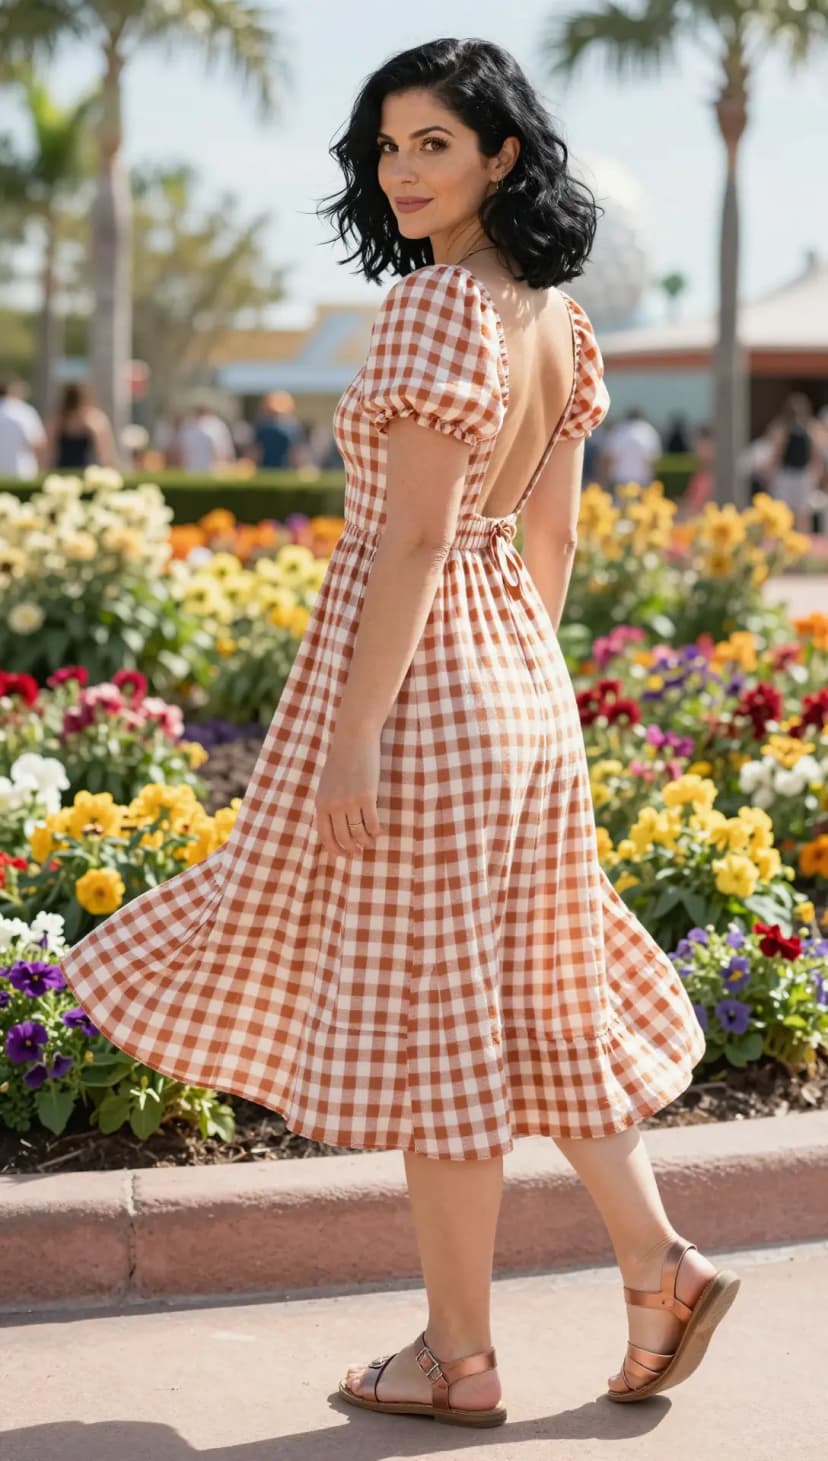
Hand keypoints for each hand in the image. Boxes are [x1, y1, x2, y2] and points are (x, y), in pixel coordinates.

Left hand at [315, 729, 382, 857]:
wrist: (354, 739)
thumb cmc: (342, 759)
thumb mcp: (327, 783)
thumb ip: (328, 803)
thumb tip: (335, 825)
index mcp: (321, 803)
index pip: (325, 836)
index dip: (335, 850)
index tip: (344, 855)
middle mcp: (333, 805)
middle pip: (343, 838)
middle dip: (352, 849)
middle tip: (360, 852)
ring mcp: (350, 802)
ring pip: (358, 833)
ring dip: (366, 841)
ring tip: (370, 842)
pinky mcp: (367, 797)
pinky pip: (372, 823)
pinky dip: (376, 831)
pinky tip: (379, 831)